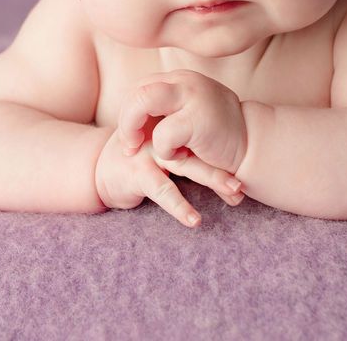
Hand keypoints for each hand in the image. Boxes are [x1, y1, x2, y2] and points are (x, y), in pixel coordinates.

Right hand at [94, 127, 244, 228]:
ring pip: (187, 165)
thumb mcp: (165, 149)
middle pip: (200, 146)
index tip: (249, 172)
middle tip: (248, 178)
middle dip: (226, 163)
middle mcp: (162, 134)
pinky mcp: (137, 171)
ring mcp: (150, 151)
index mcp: (172, 125)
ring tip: (235, 192)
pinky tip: (194, 220)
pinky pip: (163, 190)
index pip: (204, 136)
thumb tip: (229, 161)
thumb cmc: (137, 160)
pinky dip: (180, 206)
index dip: (227, 153)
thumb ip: (190, 149)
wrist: (97, 167)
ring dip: (213, 179)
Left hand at [118, 69, 247, 175]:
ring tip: (141, 147)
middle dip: (125, 120)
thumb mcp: (189, 113)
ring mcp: (192, 96)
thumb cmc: (216, 136)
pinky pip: (163, 134)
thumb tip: (132, 118)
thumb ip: (165, 109)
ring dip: (133, 128)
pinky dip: (164, 150)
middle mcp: (185, 81)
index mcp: (180, 79)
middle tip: (130, 145)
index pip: (140, 87)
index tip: (133, 135)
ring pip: (143, 101)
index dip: (129, 112)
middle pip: (137, 90)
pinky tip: (181, 155)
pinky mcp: (198, 119)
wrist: (253, 146)